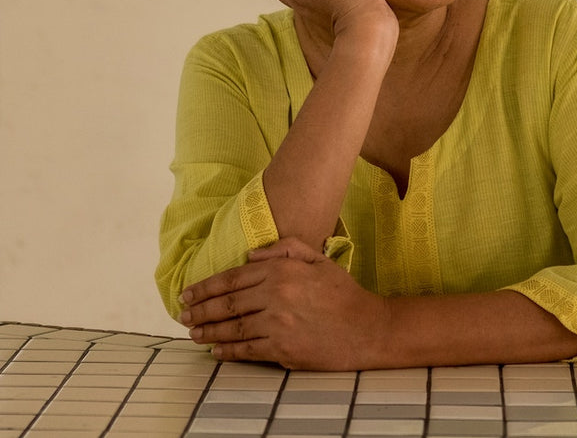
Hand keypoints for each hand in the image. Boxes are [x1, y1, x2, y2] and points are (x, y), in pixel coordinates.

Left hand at [178, 237, 388, 370]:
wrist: (368, 328)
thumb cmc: (344, 294)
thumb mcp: (319, 260)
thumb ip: (285, 250)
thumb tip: (250, 256)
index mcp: (282, 271)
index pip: (232, 278)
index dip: (206, 287)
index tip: (187, 293)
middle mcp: (276, 296)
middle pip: (227, 304)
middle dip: (199, 310)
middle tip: (182, 315)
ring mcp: (277, 324)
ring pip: (231, 328)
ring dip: (207, 332)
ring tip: (192, 333)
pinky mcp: (282, 349)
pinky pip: (246, 350)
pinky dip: (227, 352)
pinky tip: (216, 351)